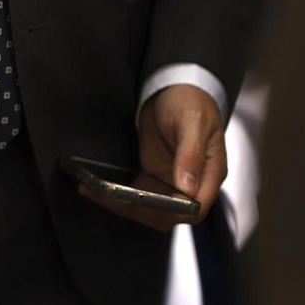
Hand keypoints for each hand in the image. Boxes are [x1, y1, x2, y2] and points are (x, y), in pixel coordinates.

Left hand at [80, 83, 226, 231]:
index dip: (173, 212)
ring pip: (148, 210)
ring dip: (121, 205)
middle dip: (139, 211)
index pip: (196, 208)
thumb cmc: (191, 101)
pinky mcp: (152, 179)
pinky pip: (136, 196)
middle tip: (110, 198)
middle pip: (168, 215)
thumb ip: (190, 154)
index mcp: (210, 172)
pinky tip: (95, 190)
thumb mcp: (192, 122)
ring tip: (93, 192)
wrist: (174, 89)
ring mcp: (170, 183)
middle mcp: (191, 184)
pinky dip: (116, 197)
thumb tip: (187, 187)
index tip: (148, 204)